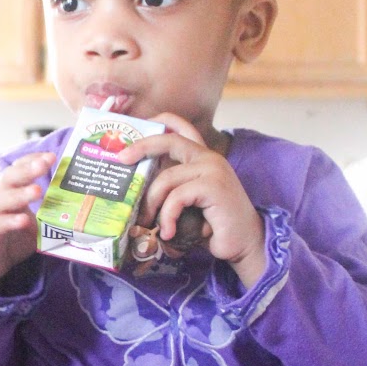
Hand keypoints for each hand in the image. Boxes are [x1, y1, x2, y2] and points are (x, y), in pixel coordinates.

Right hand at [0, 152, 55, 290]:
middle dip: (27, 170)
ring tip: (38, 190)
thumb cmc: (7, 239)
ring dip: (20, 194)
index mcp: (6, 192)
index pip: (16, 169)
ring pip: (0, 200)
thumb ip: (47, 215)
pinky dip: (8, 222)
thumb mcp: (31, 224)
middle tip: (45, 163)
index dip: (31, 160)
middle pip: (8, 179)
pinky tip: (23, 220)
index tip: (50, 156)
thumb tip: (76, 210)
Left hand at [121, 114, 265, 288]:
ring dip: (152, 204)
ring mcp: (212, 170)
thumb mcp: (187, 204)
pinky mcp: (213, 186)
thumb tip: (135, 193)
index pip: (182, 128)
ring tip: (148, 224)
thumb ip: (170, 191)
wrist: (244, 243)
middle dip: (142, 147)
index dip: (160, 121)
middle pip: (169, 140)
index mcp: (202, 158)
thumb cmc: (212, 227)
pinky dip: (167, 217)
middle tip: (121, 160)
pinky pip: (176, 197)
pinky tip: (168, 233)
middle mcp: (208, 158)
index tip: (138, 126)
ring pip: (166, 179)